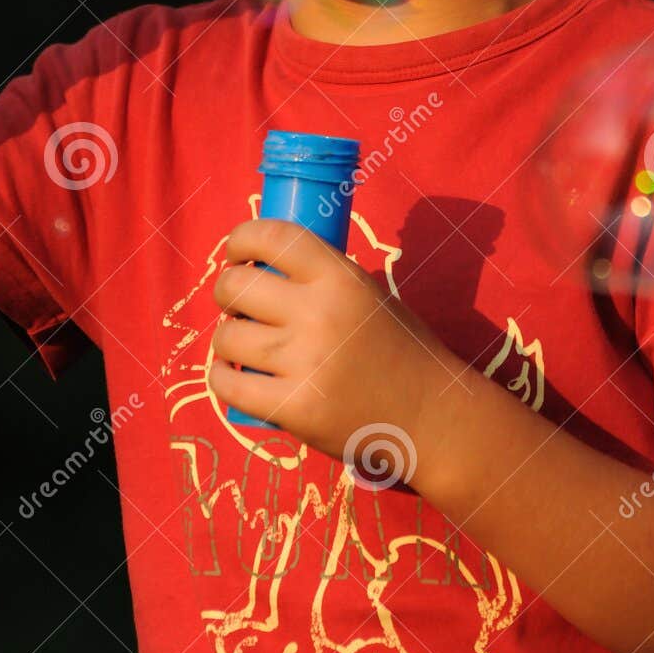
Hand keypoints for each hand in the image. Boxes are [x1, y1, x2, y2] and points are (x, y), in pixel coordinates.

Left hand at [210, 217, 448, 477]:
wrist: (430, 416)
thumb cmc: (398, 349)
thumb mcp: (368, 294)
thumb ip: (321, 277)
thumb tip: (260, 263)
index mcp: (340, 277)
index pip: (271, 236)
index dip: (241, 239)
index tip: (237, 254)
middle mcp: (318, 314)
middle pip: (235, 286)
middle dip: (227, 292)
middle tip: (238, 305)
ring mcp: (304, 363)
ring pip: (225, 336)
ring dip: (227, 338)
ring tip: (244, 345)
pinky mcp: (292, 408)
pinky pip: (226, 385)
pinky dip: (222, 379)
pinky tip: (235, 376)